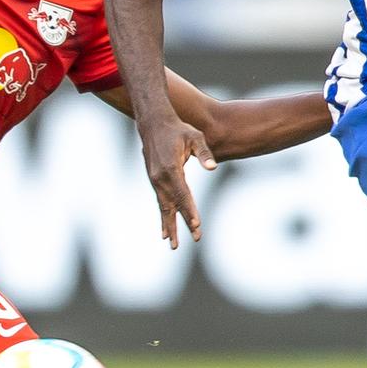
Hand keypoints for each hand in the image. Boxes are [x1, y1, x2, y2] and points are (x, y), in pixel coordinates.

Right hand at [137, 114, 217, 249]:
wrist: (153, 123)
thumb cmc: (178, 129)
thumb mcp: (195, 136)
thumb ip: (204, 153)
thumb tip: (213, 167)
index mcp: (171, 168)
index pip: (183, 194)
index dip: (190, 211)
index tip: (196, 226)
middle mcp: (160, 177)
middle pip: (173, 206)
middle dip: (183, 224)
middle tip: (195, 238)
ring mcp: (155, 180)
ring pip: (164, 207)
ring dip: (170, 225)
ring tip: (173, 244)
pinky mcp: (154, 180)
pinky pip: (160, 202)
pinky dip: (163, 216)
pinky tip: (165, 230)